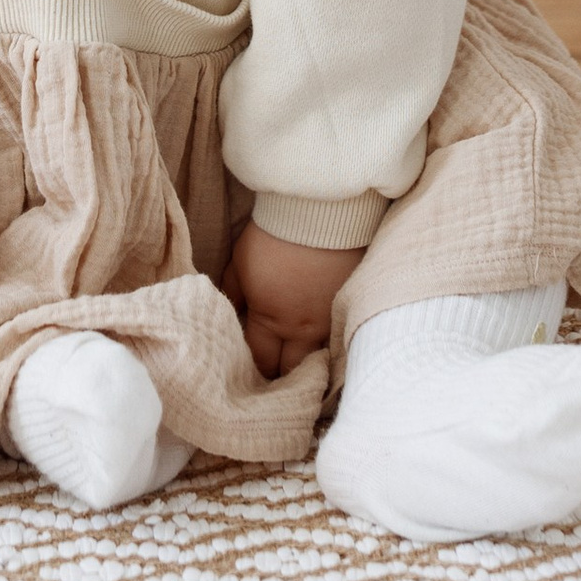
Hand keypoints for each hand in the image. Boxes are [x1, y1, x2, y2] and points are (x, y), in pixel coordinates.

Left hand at [226, 222, 364, 378]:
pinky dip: (329, 339)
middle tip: (275, 366)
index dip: (253, 366)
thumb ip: (233, 292)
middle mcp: (301, 329)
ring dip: (307, 359)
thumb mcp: (241, 262)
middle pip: (290, 369)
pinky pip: (339, 335)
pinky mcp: (351, 304)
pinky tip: (323, 335)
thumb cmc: (273, 234)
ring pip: (318, 358)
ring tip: (299, 355)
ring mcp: (329, 319)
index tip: (250, 366)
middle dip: (280, 371)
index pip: (261, 359)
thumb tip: (229, 313)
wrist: (318, 210)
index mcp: (270, 320)